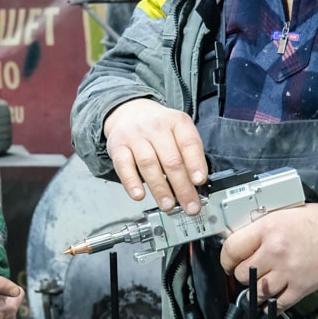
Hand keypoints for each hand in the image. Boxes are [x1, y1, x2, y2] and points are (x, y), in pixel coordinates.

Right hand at [103, 98, 208, 213]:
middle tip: (190, 206)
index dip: (196, 163)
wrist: (129, 112)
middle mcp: (156, 127)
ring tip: (168, 205)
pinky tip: (139, 195)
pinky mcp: (117, 146)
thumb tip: (195, 185)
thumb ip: (188, 155)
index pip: (189, 143)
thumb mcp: (177, 132)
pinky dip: (132, 182)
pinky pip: (124, 166)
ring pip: (149, 164)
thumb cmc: (158, 129)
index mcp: (176, 121)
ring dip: (160, 188)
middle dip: (182, 187)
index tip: (200, 181)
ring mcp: (135, 136)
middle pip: (171, 159)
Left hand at [218, 204, 317, 309]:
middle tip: (247, 271)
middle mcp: (274, 251)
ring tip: (260, 285)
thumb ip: (261, 226)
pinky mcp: (300, 288)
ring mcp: (287, 272)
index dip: (226, 259)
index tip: (228, 262)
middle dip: (241, 274)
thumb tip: (241, 238)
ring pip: (256, 291)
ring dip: (255, 290)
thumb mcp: (284, 214)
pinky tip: (270, 301)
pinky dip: (271, 305)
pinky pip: (277, 304)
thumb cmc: (317, 221)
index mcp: (268, 229)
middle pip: (242, 273)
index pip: (232, 249)